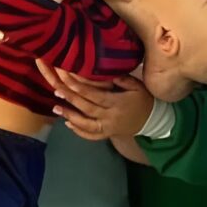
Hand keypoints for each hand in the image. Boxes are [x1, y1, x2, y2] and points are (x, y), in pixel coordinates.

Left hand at [37, 60, 153, 140]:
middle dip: (71, 99)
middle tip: (57, 90)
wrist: (151, 121)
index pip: (96, 95)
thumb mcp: (137, 86)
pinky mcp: (107, 135)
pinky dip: (78, 131)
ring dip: (70, 116)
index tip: (67, 80)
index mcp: (118, 103)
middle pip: (88, 108)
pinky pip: (91, 136)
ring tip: (55, 108)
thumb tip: (103, 70)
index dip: (81, 88)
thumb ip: (121, 79)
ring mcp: (108, 128)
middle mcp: (111, 117)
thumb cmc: (143, 100)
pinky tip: (67, 124)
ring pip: (86, 125)